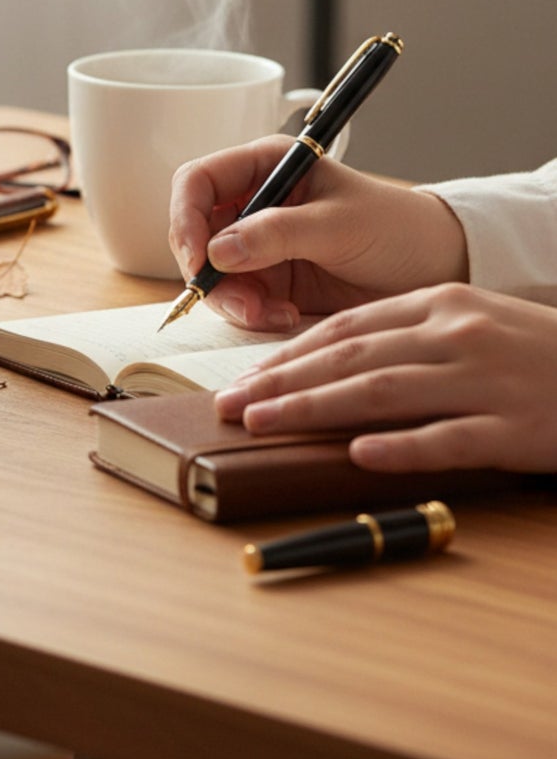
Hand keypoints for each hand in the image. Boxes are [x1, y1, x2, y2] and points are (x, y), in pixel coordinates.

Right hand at [168, 137, 468, 329]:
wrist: (437, 271)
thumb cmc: (398, 228)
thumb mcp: (340, 225)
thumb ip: (279, 233)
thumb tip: (218, 250)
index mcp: (266, 167)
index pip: (198, 182)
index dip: (185, 217)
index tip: (195, 257)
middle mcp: (253, 204)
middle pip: (195, 233)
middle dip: (207, 270)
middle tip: (235, 300)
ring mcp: (258, 246)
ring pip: (211, 273)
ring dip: (231, 300)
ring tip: (269, 315)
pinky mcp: (269, 283)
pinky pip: (236, 301)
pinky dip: (251, 315)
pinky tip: (285, 317)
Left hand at [214, 284, 556, 473]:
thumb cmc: (540, 353)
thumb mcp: (473, 323)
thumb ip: (408, 337)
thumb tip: (331, 366)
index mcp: (440, 304)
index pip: (346, 328)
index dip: (289, 353)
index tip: (245, 377)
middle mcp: (456, 335)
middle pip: (350, 359)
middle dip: (282, 382)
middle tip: (232, 405)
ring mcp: (486, 380)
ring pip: (382, 393)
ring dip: (313, 410)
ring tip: (264, 424)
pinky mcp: (516, 426)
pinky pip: (447, 437)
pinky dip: (399, 446)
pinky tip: (356, 454)